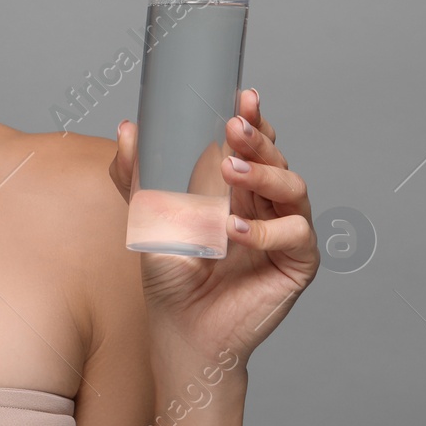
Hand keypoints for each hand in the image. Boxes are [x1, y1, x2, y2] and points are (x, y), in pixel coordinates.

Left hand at [108, 88, 318, 370]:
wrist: (182, 328)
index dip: (254, 120)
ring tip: (230, 170)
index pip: (253, 145)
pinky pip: (295, 234)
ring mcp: (285, 232)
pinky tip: (234, 229)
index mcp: (237, 189)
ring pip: (294, 188)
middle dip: (259, 139)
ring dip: (264, 175)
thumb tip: (128, 128)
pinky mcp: (297, 263)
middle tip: (235, 126)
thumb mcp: (147, 218)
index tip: (243, 96)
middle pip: (277, 159)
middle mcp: (266, 205)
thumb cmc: (171, 276)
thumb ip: (137, 176)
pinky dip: (266, 229)